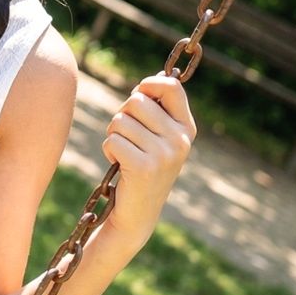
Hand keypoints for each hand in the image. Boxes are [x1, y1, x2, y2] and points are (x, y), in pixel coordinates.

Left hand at [101, 73, 196, 243]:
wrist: (138, 211)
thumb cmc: (141, 166)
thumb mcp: (157, 137)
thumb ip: (156, 111)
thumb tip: (148, 83)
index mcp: (187, 128)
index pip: (171, 86)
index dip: (148, 85)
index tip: (139, 95)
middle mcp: (180, 140)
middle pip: (136, 101)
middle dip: (122, 116)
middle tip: (128, 138)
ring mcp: (164, 154)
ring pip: (119, 121)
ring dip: (114, 135)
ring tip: (125, 153)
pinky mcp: (144, 167)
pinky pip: (112, 140)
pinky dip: (109, 150)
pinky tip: (120, 165)